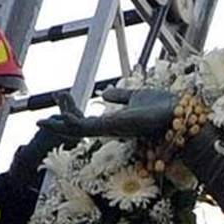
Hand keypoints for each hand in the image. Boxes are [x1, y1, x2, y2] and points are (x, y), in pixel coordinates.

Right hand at [36, 89, 176, 140]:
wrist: (179, 113)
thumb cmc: (163, 107)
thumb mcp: (136, 97)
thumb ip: (120, 97)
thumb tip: (104, 93)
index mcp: (114, 123)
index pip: (84, 120)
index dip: (70, 111)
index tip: (60, 96)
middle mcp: (110, 129)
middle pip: (77, 129)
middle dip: (59, 122)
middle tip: (44, 113)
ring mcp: (111, 130)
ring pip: (78, 131)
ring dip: (60, 123)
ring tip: (43, 119)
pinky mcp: (115, 127)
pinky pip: (89, 128)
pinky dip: (73, 122)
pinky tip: (62, 116)